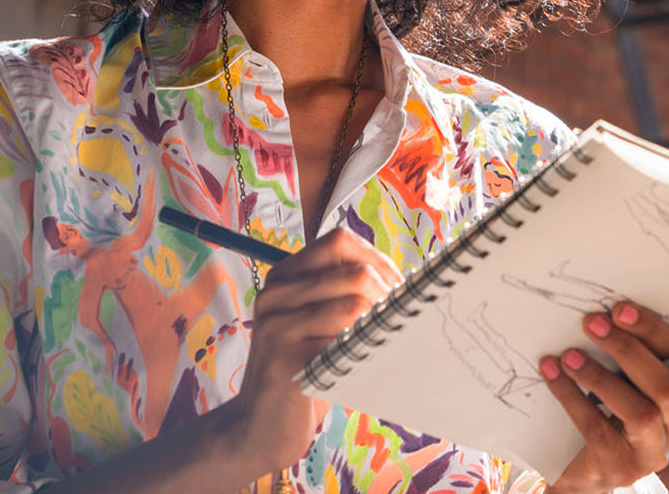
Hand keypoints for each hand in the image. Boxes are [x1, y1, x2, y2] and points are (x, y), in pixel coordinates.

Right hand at [224, 228, 403, 474]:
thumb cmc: (305, 371)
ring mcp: (275, 324)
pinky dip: (367, 349)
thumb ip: (345, 293)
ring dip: (383, 324)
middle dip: (390, 296)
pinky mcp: (282, 357)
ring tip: (391, 342)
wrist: (260, 427)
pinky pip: (342, 341)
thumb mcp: (320, 323)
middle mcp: (275, 293)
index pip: (340, 241)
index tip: (400, 289)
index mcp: (284, 276)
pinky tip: (371, 363)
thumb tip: (408, 279)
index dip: (379, 260)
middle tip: (404, 322)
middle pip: (355, 272)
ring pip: (354, 303)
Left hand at [538, 302, 668, 493]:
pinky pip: (599, 429)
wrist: (584, 464)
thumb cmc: (610, 409)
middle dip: (628, 350)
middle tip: (592, 323)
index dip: (653, 331)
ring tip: (568, 356)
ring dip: (600, 378)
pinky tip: (554, 376)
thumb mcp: (628, 380)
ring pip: (640, 412)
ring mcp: (653, 453)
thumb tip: (606, 311)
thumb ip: (632, 354)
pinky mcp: (622, 468)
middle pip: (667, 386)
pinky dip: (573, 398)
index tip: (620, 309)